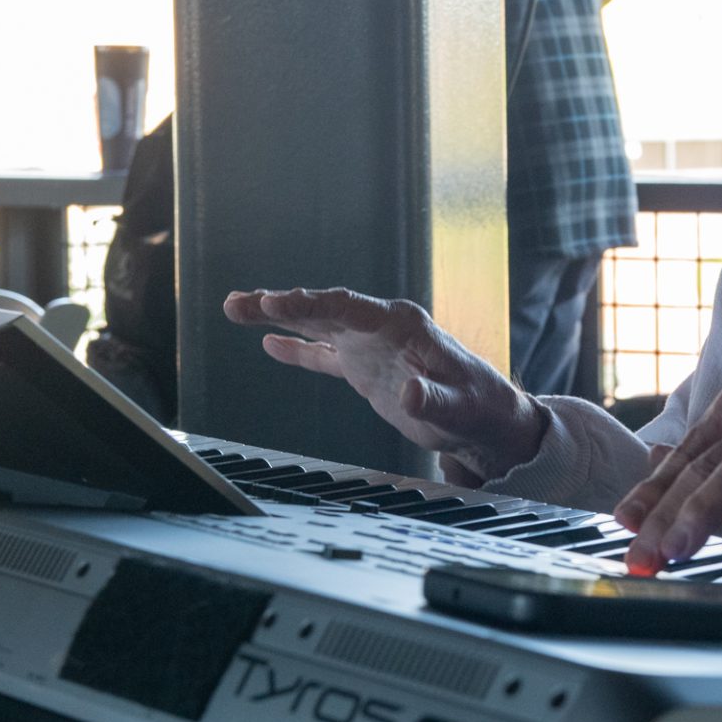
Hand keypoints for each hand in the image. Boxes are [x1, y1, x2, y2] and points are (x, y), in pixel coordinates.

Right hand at [223, 287, 544, 481]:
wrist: (484, 419)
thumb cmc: (477, 408)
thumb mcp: (459, 407)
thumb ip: (434, 399)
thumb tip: (410, 392)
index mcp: (403, 325)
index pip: (348, 307)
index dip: (311, 304)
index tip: (276, 302)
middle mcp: (381, 327)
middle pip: (325, 308)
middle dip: (282, 304)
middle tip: (241, 303)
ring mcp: (370, 346)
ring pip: (318, 324)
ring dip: (279, 317)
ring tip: (236, 308)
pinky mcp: (364, 368)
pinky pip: (324, 354)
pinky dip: (297, 348)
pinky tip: (269, 342)